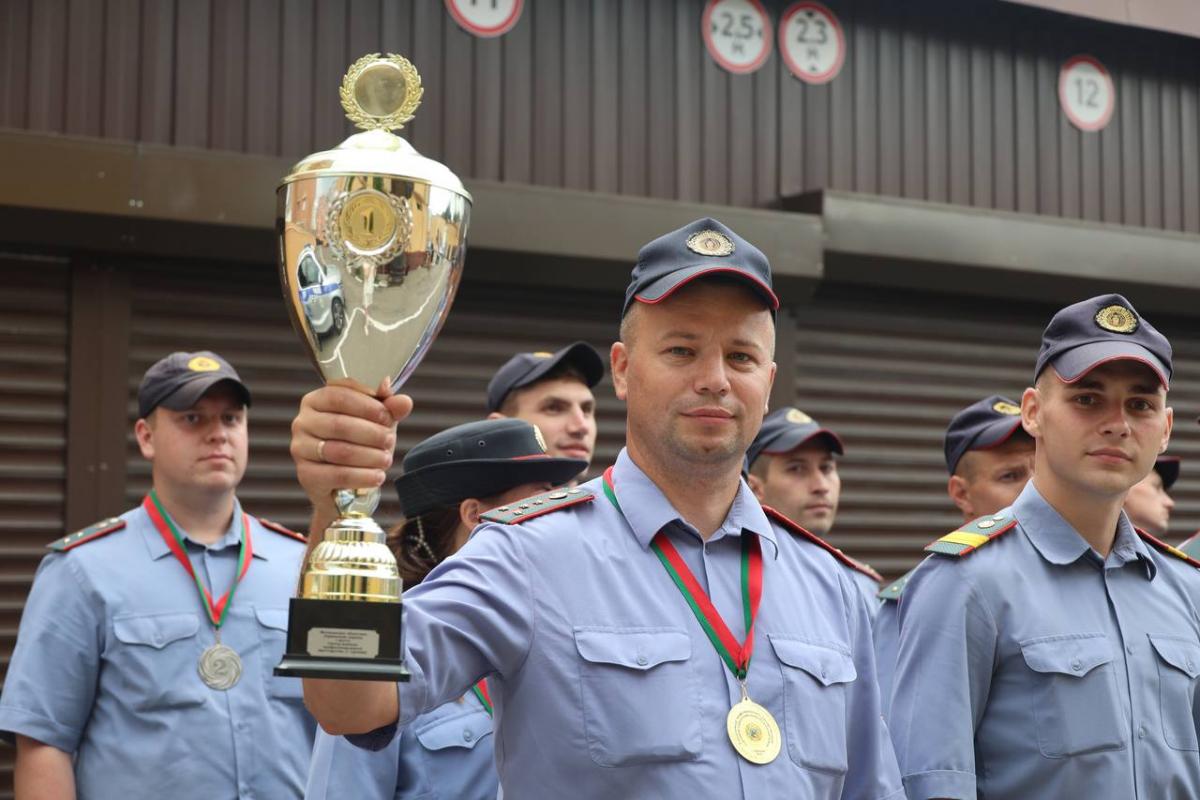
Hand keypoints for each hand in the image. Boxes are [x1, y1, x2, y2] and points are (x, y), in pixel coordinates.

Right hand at [291, 379, 412, 509]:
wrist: (345, 483)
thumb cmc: (360, 442)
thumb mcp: (376, 422)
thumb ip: (390, 409)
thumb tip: (404, 401)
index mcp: (316, 400)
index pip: (339, 396)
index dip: (367, 406)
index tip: (387, 417)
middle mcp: (302, 422)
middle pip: (339, 424)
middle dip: (371, 433)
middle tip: (389, 441)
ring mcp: (300, 449)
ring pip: (339, 451)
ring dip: (369, 456)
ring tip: (387, 460)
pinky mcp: (305, 475)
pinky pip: (337, 475)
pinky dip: (362, 476)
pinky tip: (378, 476)